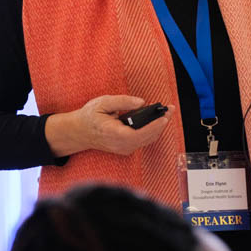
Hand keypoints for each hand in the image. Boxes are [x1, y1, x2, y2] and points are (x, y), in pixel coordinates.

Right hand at [44, 95, 175, 156]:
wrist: (79, 132)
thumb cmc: (90, 116)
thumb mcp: (103, 102)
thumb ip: (122, 101)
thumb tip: (141, 102)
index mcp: (114, 134)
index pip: (140, 134)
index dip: (154, 126)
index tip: (164, 117)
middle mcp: (121, 145)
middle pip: (148, 137)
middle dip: (161, 123)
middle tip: (170, 109)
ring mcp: (124, 149)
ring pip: (147, 140)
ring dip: (158, 127)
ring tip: (166, 113)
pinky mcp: (126, 149)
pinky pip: (143, 141)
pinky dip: (152, 131)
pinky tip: (156, 120)